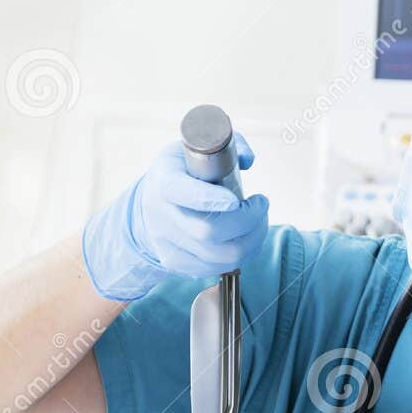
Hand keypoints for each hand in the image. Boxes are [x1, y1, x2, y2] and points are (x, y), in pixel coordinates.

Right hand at [82, 138, 269, 300]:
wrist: (151, 204)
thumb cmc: (180, 173)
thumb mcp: (194, 148)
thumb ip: (226, 145)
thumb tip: (248, 160)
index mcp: (165, 182)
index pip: (183, 193)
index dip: (211, 200)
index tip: (236, 199)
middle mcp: (164, 217)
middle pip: (209, 231)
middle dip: (248, 220)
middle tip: (260, 204)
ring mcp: (170, 245)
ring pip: (221, 255)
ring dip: (253, 239)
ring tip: (258, 220)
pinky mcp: (180, 264)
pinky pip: (219, 268)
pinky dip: (243, 254)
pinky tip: (247, 237)